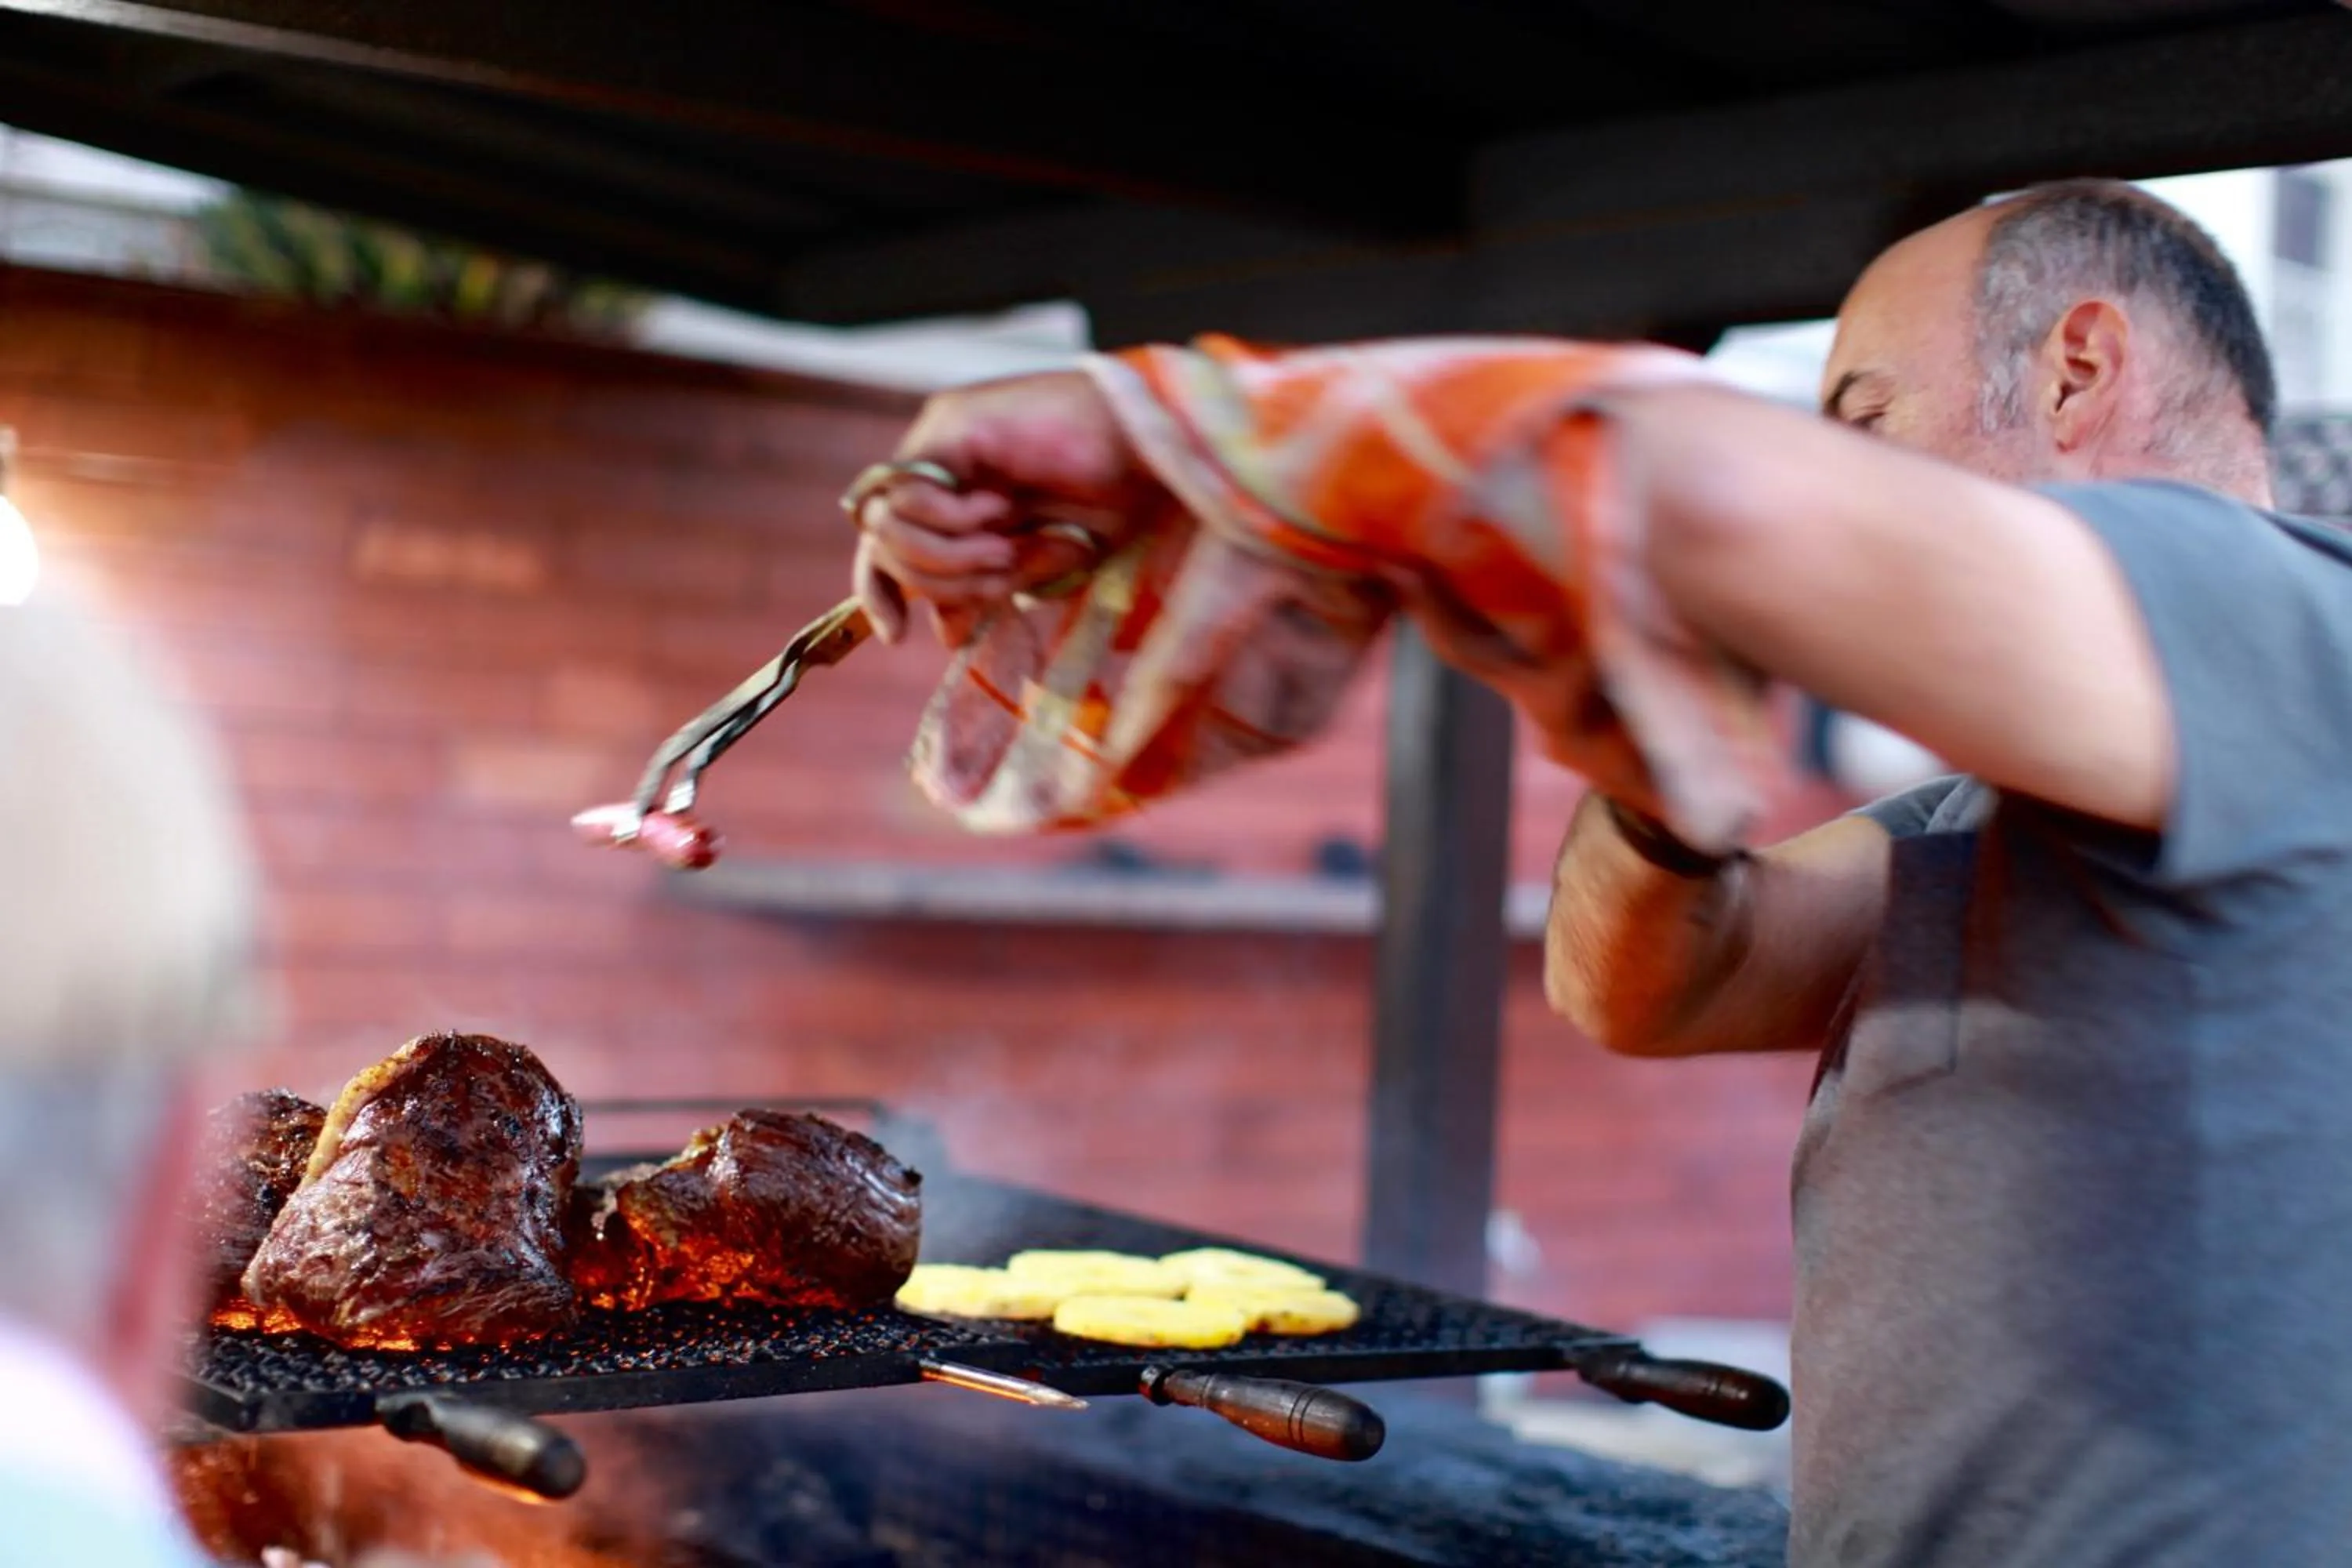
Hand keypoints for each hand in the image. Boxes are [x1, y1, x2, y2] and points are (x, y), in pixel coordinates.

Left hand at [850, 371, 1170, 643]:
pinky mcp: (948, 426)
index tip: (899, 635)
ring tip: (1005, 548)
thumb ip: (988, 588)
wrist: (1152, 448)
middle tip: (1003, 574)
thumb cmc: (1115, 498)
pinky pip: (907, 493)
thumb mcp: (1043, 563)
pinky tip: (999, 510)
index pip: (885, 550)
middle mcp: (941, 472)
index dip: (879, 593)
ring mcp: (940, 446)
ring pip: (885, 524)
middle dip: (941, 582)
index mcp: (958, 501)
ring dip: (948, 557)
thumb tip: (945, 631)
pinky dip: (950, 521)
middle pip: (884, 546)